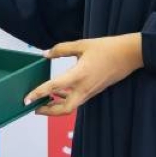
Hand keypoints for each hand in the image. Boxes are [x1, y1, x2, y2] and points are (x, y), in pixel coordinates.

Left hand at [25, 34, 143, 116]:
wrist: (129, 55)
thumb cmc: (106, 48)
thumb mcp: (82, 45)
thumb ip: (61, 49)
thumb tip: (45, 54)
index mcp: (79, 75)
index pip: (54, 87)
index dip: (38, 93)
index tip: (26, 99)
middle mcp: (84, 88)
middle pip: (64, 109)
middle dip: (47, 112)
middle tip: (34, 107)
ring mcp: (90, 91)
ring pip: (70, 106)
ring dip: (56, 107)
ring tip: (43, 103)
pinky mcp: (94, 91)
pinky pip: (77, 100)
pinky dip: (65, 100)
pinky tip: (58, 94)